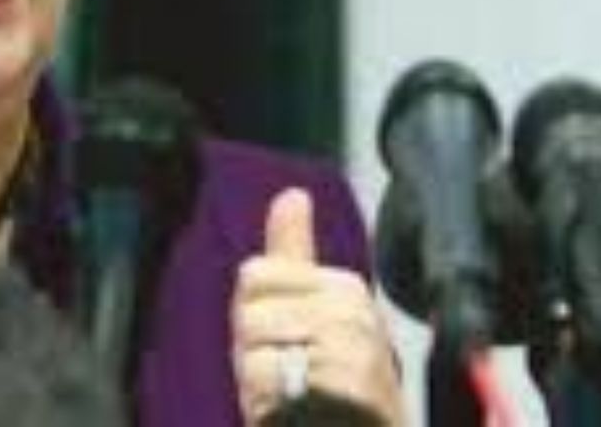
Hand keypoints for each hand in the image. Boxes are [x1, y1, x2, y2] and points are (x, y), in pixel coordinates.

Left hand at [230, 188, 404, 424]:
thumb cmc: (335, 388)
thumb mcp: (313, 313)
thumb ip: (294, 253)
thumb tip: (291, 195)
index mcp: (344, 287)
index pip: (254, 274)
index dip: (254, 315)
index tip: (285, 343)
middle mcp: (352, 309)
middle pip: (248, 312)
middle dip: (254, 351)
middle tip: (290, 376)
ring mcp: (351, 347)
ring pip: (253, 352)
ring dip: (262, 386)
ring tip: (296, 397)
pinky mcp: (344, 386)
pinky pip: (268, 384)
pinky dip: (268, 406)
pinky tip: (297, 413)